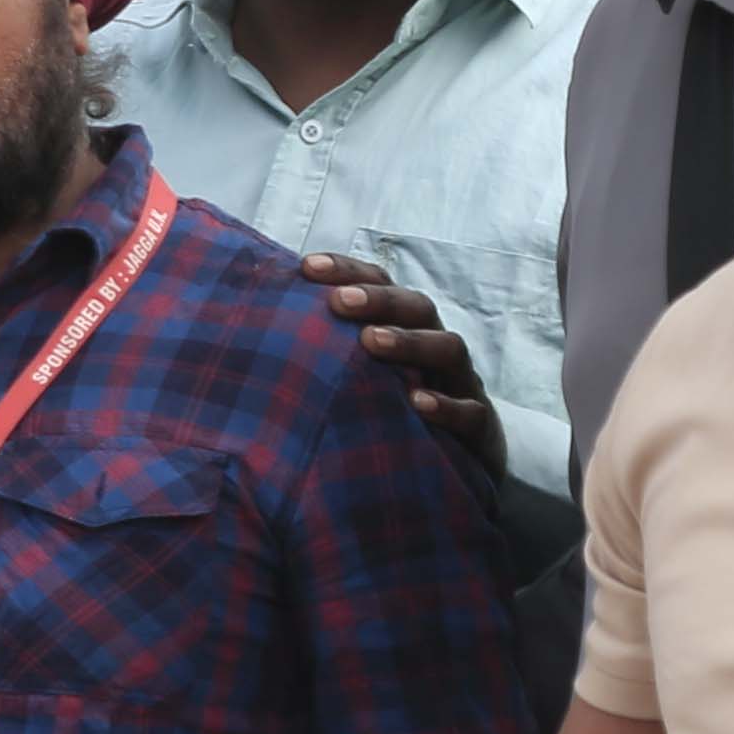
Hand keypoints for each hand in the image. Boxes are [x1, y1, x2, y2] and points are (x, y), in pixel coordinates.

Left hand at [289, 252, 503, 472]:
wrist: (463, 466)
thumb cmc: (395, 414)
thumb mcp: (360, 381)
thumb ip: (324, 355)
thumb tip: (255, 333)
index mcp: (405, 330)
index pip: (381, 286)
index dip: (348, 272)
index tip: (307, 267)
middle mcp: (434, 350)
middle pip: (417, 308)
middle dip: (379, 300)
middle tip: (341, 301)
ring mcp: (460, 385)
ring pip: (448, 349)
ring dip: (410, 341)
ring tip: (371, 341)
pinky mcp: (478, 429)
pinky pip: (469, 411)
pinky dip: (445, 405)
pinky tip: (417, 403)